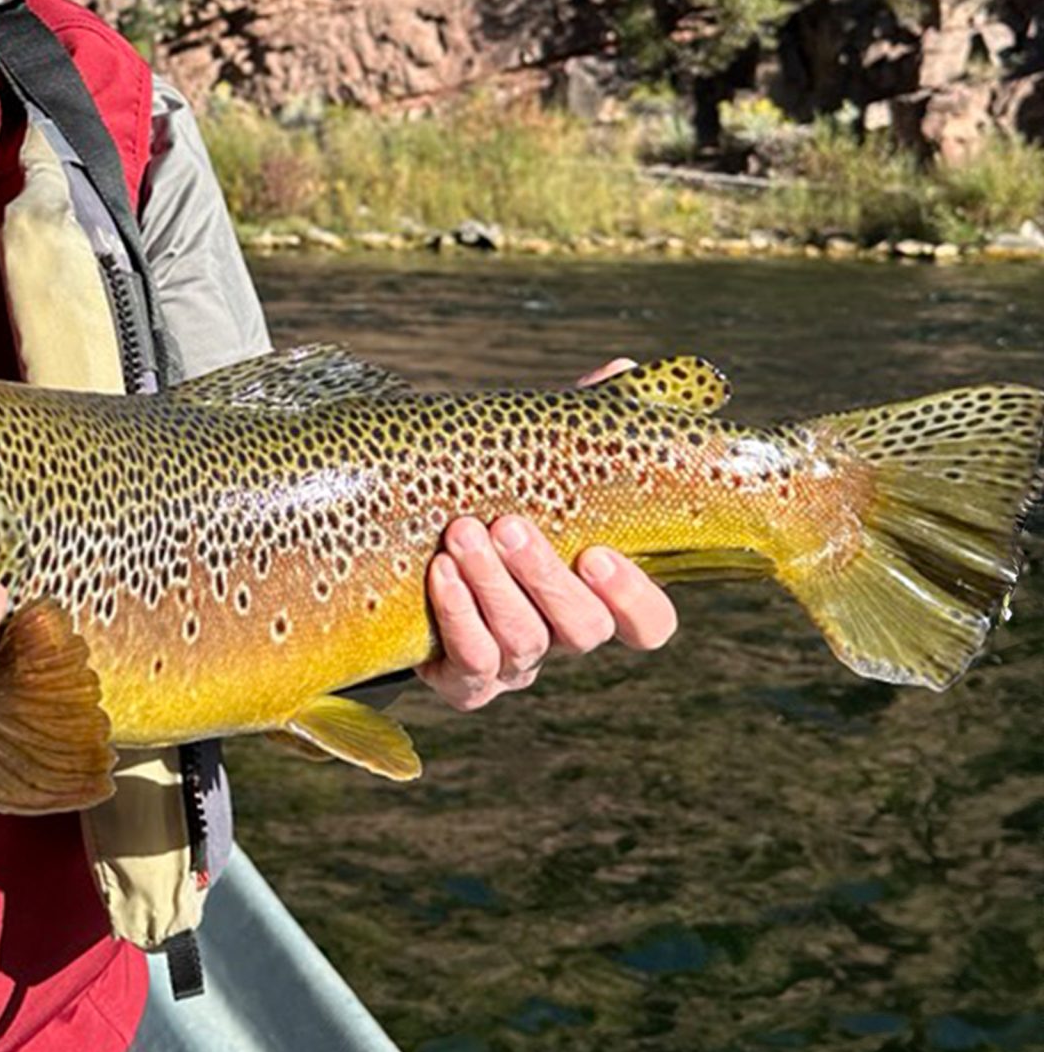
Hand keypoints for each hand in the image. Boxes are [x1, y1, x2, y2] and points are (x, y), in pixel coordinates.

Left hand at [417, 353, 675, 711]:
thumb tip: (621, 369)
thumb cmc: (488, 501)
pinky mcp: (464, 682)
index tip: (597, 552)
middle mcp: (562, 635)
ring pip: (523, 644)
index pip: (649, 623)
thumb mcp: (531, 465)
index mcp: (596, 594)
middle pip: (583, 630)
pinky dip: (457, 618)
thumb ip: (578, 427)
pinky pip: (471, 668)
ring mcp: (516, 665)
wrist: (402, 548)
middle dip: (544, 578)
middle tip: (508, 525)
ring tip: (461, 533)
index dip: (634, 597)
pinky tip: (438, 573)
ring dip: (491, 588)